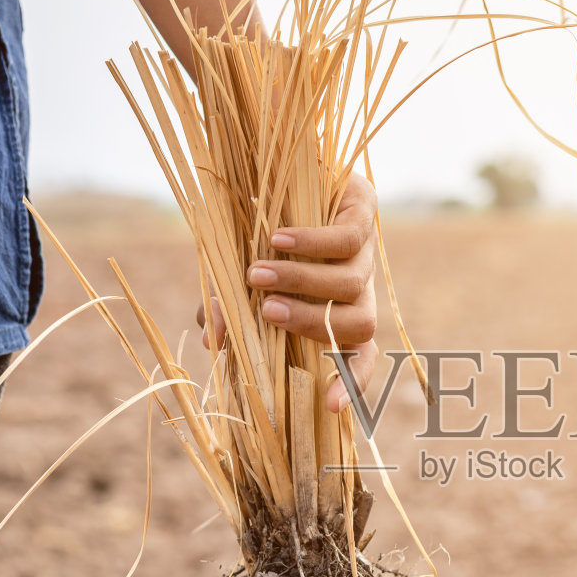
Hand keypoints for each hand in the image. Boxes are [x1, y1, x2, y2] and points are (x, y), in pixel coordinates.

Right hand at [195, 175, 380, 412]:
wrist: (289, 168)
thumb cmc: (260, 239)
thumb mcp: (240, 281)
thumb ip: (229, 312)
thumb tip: (211, 343)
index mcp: (338, 316)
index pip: (360, 358)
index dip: (351, 384)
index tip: (330, 407)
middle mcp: (358, 292)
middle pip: (357, 325)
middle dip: (310, 323)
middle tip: (265, 311)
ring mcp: (365, 255)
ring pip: (348, 284)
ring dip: (300, 282)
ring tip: (256, 273)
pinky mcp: (364, 213)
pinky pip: (346, 238)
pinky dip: (311, 243)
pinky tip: (276, 238)